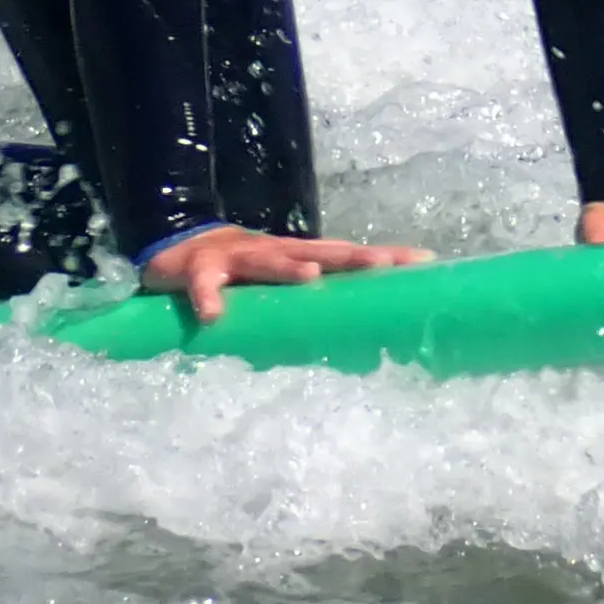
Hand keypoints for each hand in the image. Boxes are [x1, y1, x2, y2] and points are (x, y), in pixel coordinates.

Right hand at [139, 223, 430, 322]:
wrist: (178, 248)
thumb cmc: (239, 279)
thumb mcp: (277, 296)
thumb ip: (308, 319)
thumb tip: (353, 355)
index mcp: (301, 258)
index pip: (350, 257)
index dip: (386, 258)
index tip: (426, 263)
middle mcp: (278, 251)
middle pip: (324, 251)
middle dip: (356, 257)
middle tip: (387, 264)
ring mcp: (240, 255)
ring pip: (269, 259)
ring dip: (289, 268)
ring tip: (312, 278)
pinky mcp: (200, 267)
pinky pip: (205, 284)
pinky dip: (210, 297)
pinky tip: (214, 315)